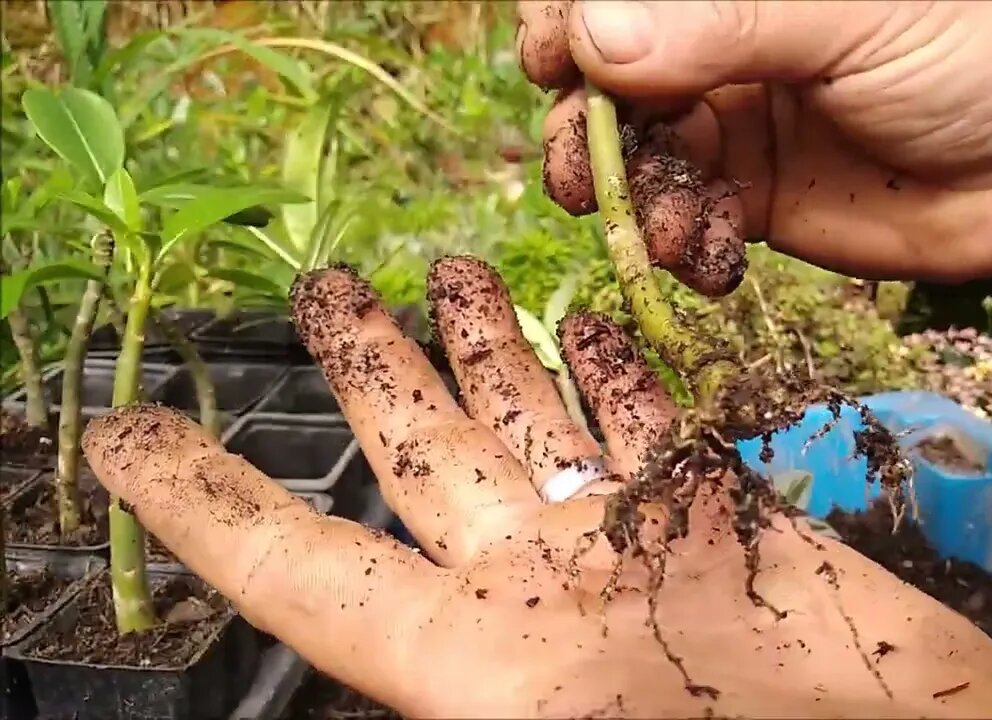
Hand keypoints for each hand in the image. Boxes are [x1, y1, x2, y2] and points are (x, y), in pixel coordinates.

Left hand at [83, 258, 991, 717]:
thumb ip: (490, 715)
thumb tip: (401, 706)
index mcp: (478, 665)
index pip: (301, 574)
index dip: (201, 506)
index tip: (119, 438)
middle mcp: (537, 597)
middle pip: (420, 460)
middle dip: (362, 367)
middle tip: (320, 284)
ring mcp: (628, 550)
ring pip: (530, 421)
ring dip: (482, 343)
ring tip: (441, 263)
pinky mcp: (720, 516)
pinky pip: (643, 424)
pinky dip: (609, 370)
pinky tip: (579, 317)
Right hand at [523, 1, 991, 304]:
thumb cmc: (975, 58)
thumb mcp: (853, 20)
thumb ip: (726, 25)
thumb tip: (594, 34)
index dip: (571, 22)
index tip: (549, 61)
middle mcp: (726, 48)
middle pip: (609, 79)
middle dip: (584, 127)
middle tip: (577, 170)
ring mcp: (736, 124)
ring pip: (636, 156)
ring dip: (630, 197)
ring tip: (664, 229)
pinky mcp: (753, 200)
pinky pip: (684, 219)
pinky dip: (681, 242)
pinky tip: (709, 254)